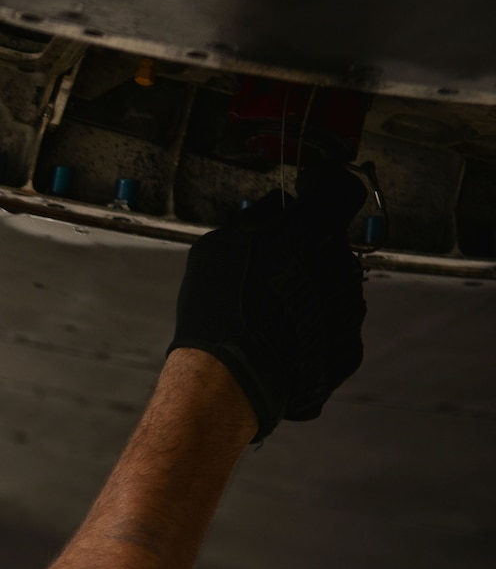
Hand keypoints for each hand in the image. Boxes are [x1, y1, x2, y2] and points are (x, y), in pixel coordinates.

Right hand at [169, 164, 367, 438]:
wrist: (228, 379)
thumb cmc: (218, 307)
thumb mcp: (218, 245)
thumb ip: (256, 218)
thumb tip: (275, 205)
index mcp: (313, 229)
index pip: (342, 190)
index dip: (327, 192)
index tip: (311, 199)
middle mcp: (342, 265)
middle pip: (334, 245)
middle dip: (309, 253)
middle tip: (270, 273)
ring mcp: (351, 309)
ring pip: (337, 288)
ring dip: (312, 293)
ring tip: (270, 315)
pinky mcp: (350, 348)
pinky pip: (336, 328)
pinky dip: (314, 331)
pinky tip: (281, 341)